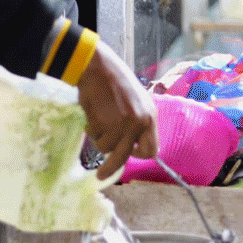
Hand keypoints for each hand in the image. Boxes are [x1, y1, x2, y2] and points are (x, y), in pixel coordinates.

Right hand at [76, 40, 157, 179]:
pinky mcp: (103, 122)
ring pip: (105, 147)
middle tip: (101, 175)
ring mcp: (120, 123)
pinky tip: (93, 113)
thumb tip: (132, 147)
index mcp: (150, 117)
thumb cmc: (115, 82)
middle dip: (111, 168)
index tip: (130, 155)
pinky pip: (94, 136)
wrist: (97, 66)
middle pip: (125, 157)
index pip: (152, 150)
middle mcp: (138, 123)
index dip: (139, 155)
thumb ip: (138, 122)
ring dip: (98, 137)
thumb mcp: (137, 101)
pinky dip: (91, 128)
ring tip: (98, 119)